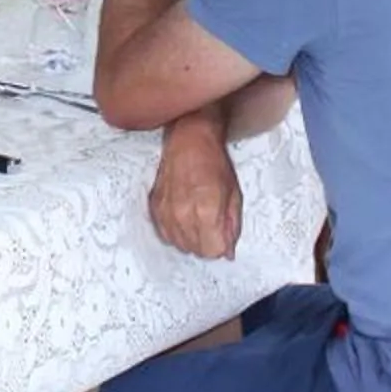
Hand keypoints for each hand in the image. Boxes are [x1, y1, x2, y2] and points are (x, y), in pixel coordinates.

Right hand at [147, 121, 243, 260]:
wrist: (190, 140)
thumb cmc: (213, 161)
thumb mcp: (234, 194)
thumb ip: (232, 226)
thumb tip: (228, 251)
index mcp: (207, 211)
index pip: (213, 251)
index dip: (221, 246)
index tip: (223, 237)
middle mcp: (183, 215)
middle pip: (196, 251)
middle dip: (207, 243)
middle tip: (212, 226)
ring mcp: (166, 213)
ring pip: (180, 246)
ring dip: (191, 239)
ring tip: (198, 219)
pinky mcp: (156, 208)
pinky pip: (166, 234)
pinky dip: (176, 232)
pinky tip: (184, 217)